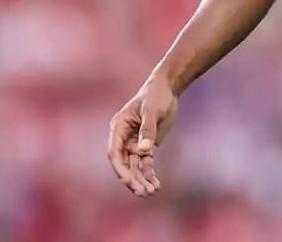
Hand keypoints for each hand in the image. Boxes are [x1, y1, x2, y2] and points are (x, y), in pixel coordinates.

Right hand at [107, 78, 177, 196]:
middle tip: (143, 193)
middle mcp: (124, 138)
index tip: (129, 181)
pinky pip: (146, 164)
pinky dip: (150, 175)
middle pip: (124, 164)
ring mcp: (135, 143)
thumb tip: (144, 151)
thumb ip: (148, 130)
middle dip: (132, 179)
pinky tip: (157, 185)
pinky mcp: (147, 147)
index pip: (114, 152)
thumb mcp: (152, 111)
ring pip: (135, 167)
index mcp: (119, 127)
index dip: (120, 169)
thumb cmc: (155, 96)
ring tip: (151, 192)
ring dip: (141, 180)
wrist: (166, 89)